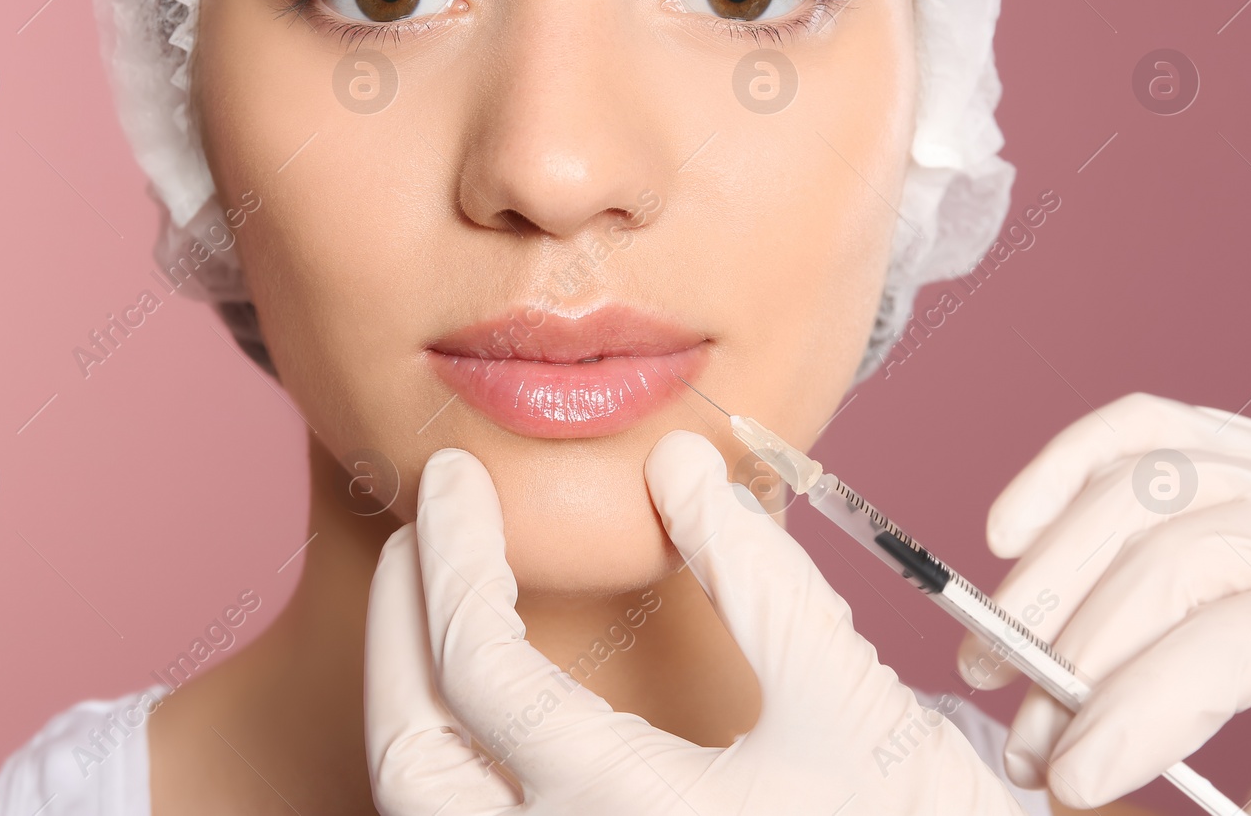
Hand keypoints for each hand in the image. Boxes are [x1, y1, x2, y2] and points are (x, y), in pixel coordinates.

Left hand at [365, 430, 1030, 815]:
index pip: (476, 670)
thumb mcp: (853, 703)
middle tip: (419, 540)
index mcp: (624, 811)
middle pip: (411, 760)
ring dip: (416, 700)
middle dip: (396, 633)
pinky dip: (458, 760)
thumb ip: (759, 578)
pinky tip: (491, 704)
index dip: (452, 558)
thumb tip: (678, 469)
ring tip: (437, 608)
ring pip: (426, 811)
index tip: (451, 484)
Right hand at [958, 393, 1250, 814]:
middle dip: (1072, 662)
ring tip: (991, 660)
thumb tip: (1094, 810)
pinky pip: (1132, 427)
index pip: (1226, 649)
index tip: (1068, 778)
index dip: (1133, 714)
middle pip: (1167, 567)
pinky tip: (1009, 536)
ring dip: (1042, 581)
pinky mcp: (1226, 437)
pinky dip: (1057, 473)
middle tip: (1026, 742)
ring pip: (1131, 494)